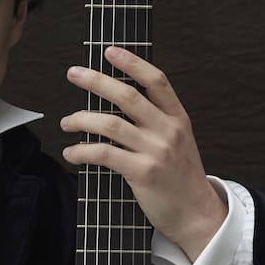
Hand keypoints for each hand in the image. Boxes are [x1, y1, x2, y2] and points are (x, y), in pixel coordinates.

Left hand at [60, 45, 227, 258]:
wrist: (197, 214)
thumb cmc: (181, 178)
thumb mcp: (178, 141)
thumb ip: (156, 121)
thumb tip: (118, 102)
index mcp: (177, 118)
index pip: (156, 80)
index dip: (132, 62)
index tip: (109, 51)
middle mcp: (168, 130)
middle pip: (127, 96)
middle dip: (96, 81)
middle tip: (73, 73)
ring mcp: (155, 151)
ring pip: (110, 124)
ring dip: (81, 119)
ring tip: (67, 121)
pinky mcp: (142, 172)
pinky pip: (104, 154)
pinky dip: (82, 151)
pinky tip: (71, 153)